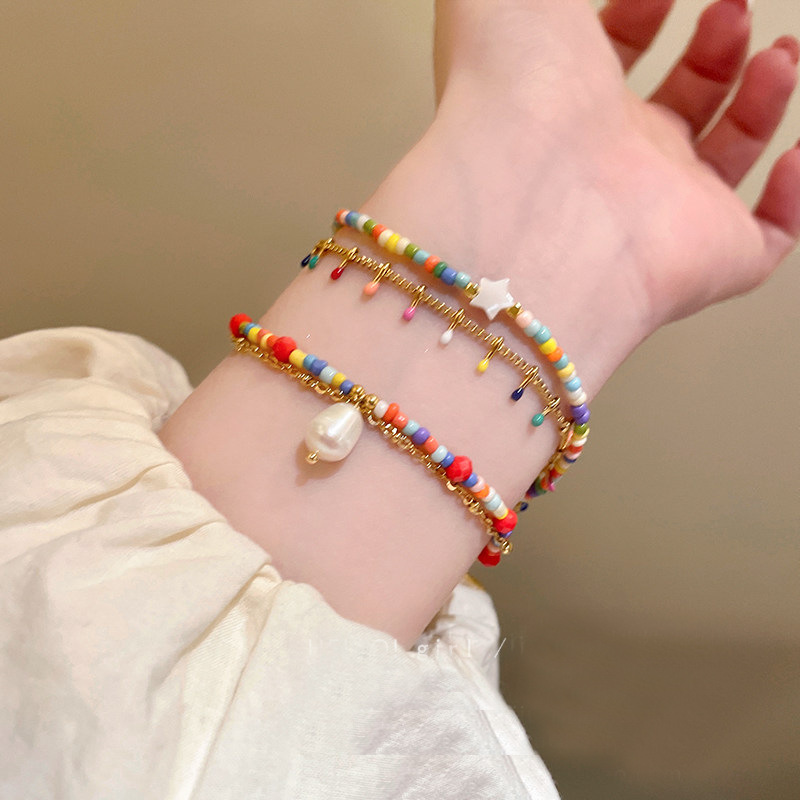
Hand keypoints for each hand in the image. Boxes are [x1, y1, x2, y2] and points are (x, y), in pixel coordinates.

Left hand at [367, 0, 798, 390]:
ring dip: (759, 102)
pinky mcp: (712, 261)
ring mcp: (664, 217)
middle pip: (675, 112)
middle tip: (728, 13)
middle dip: (713, 51)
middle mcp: (613, 166)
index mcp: (567, 111)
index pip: (612, 67)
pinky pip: (764, 241)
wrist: (530, 199)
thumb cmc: (511, 93)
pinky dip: (789, 199)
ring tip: (775, 54)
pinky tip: (791, 154)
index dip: (641, 20)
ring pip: (724, 163)